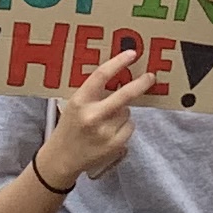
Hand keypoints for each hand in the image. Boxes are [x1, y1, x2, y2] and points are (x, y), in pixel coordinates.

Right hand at [37, 47, 157, 186]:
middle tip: (150, 77)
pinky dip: (124, 126)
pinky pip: (130, 126)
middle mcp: (92, 116)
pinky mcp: (114, 145)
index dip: (119, 62)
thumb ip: (93, 91)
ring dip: (123, 112)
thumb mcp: (75, 104)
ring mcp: (105, 132)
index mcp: (80, 101)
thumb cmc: (70, 126)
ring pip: (127, 112)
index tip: (132, 54)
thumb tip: (121, 75)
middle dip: (141, 84)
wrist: (62, 158)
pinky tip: (110, 132)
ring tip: (106, 120)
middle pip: (125, 95)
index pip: (101, 76)